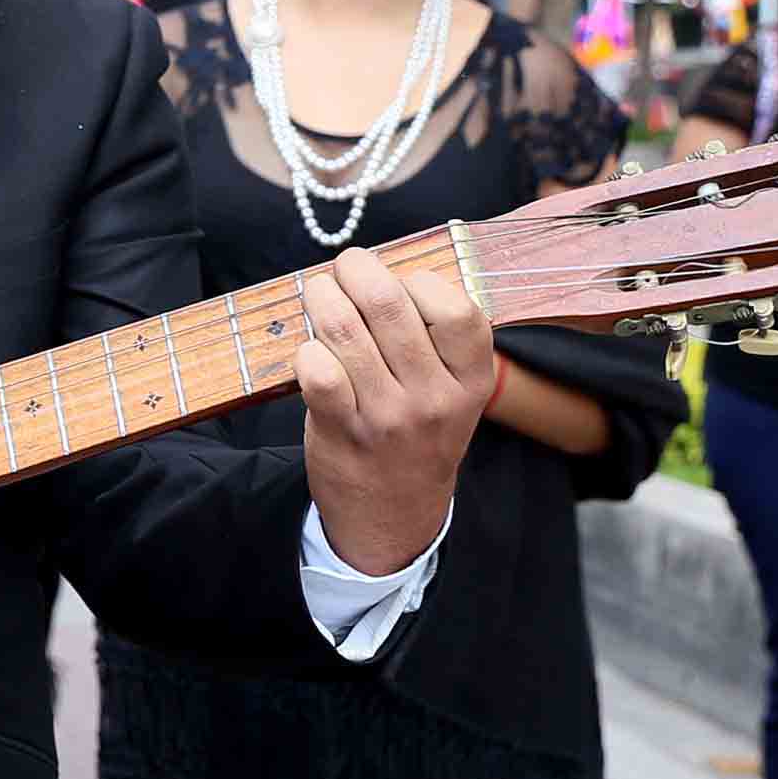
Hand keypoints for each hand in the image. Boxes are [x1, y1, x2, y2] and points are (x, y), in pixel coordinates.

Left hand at [293, 247, 494, 576]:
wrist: (395, 512)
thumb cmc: (418, 432)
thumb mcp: (453, 391)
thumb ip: (433, 337)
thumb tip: (385, 268)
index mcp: (472, 380)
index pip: (456, 309)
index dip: (419, 280)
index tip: (400, 280)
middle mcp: (434, 398)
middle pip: (388, 305)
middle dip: (357, 270)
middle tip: (345, 266)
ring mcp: (387, 416)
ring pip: (344, 329)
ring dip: (322, 297)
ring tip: (319, 291)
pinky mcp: (341, 430)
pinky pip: (316, 370)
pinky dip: (306, 348)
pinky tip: (310, 348)